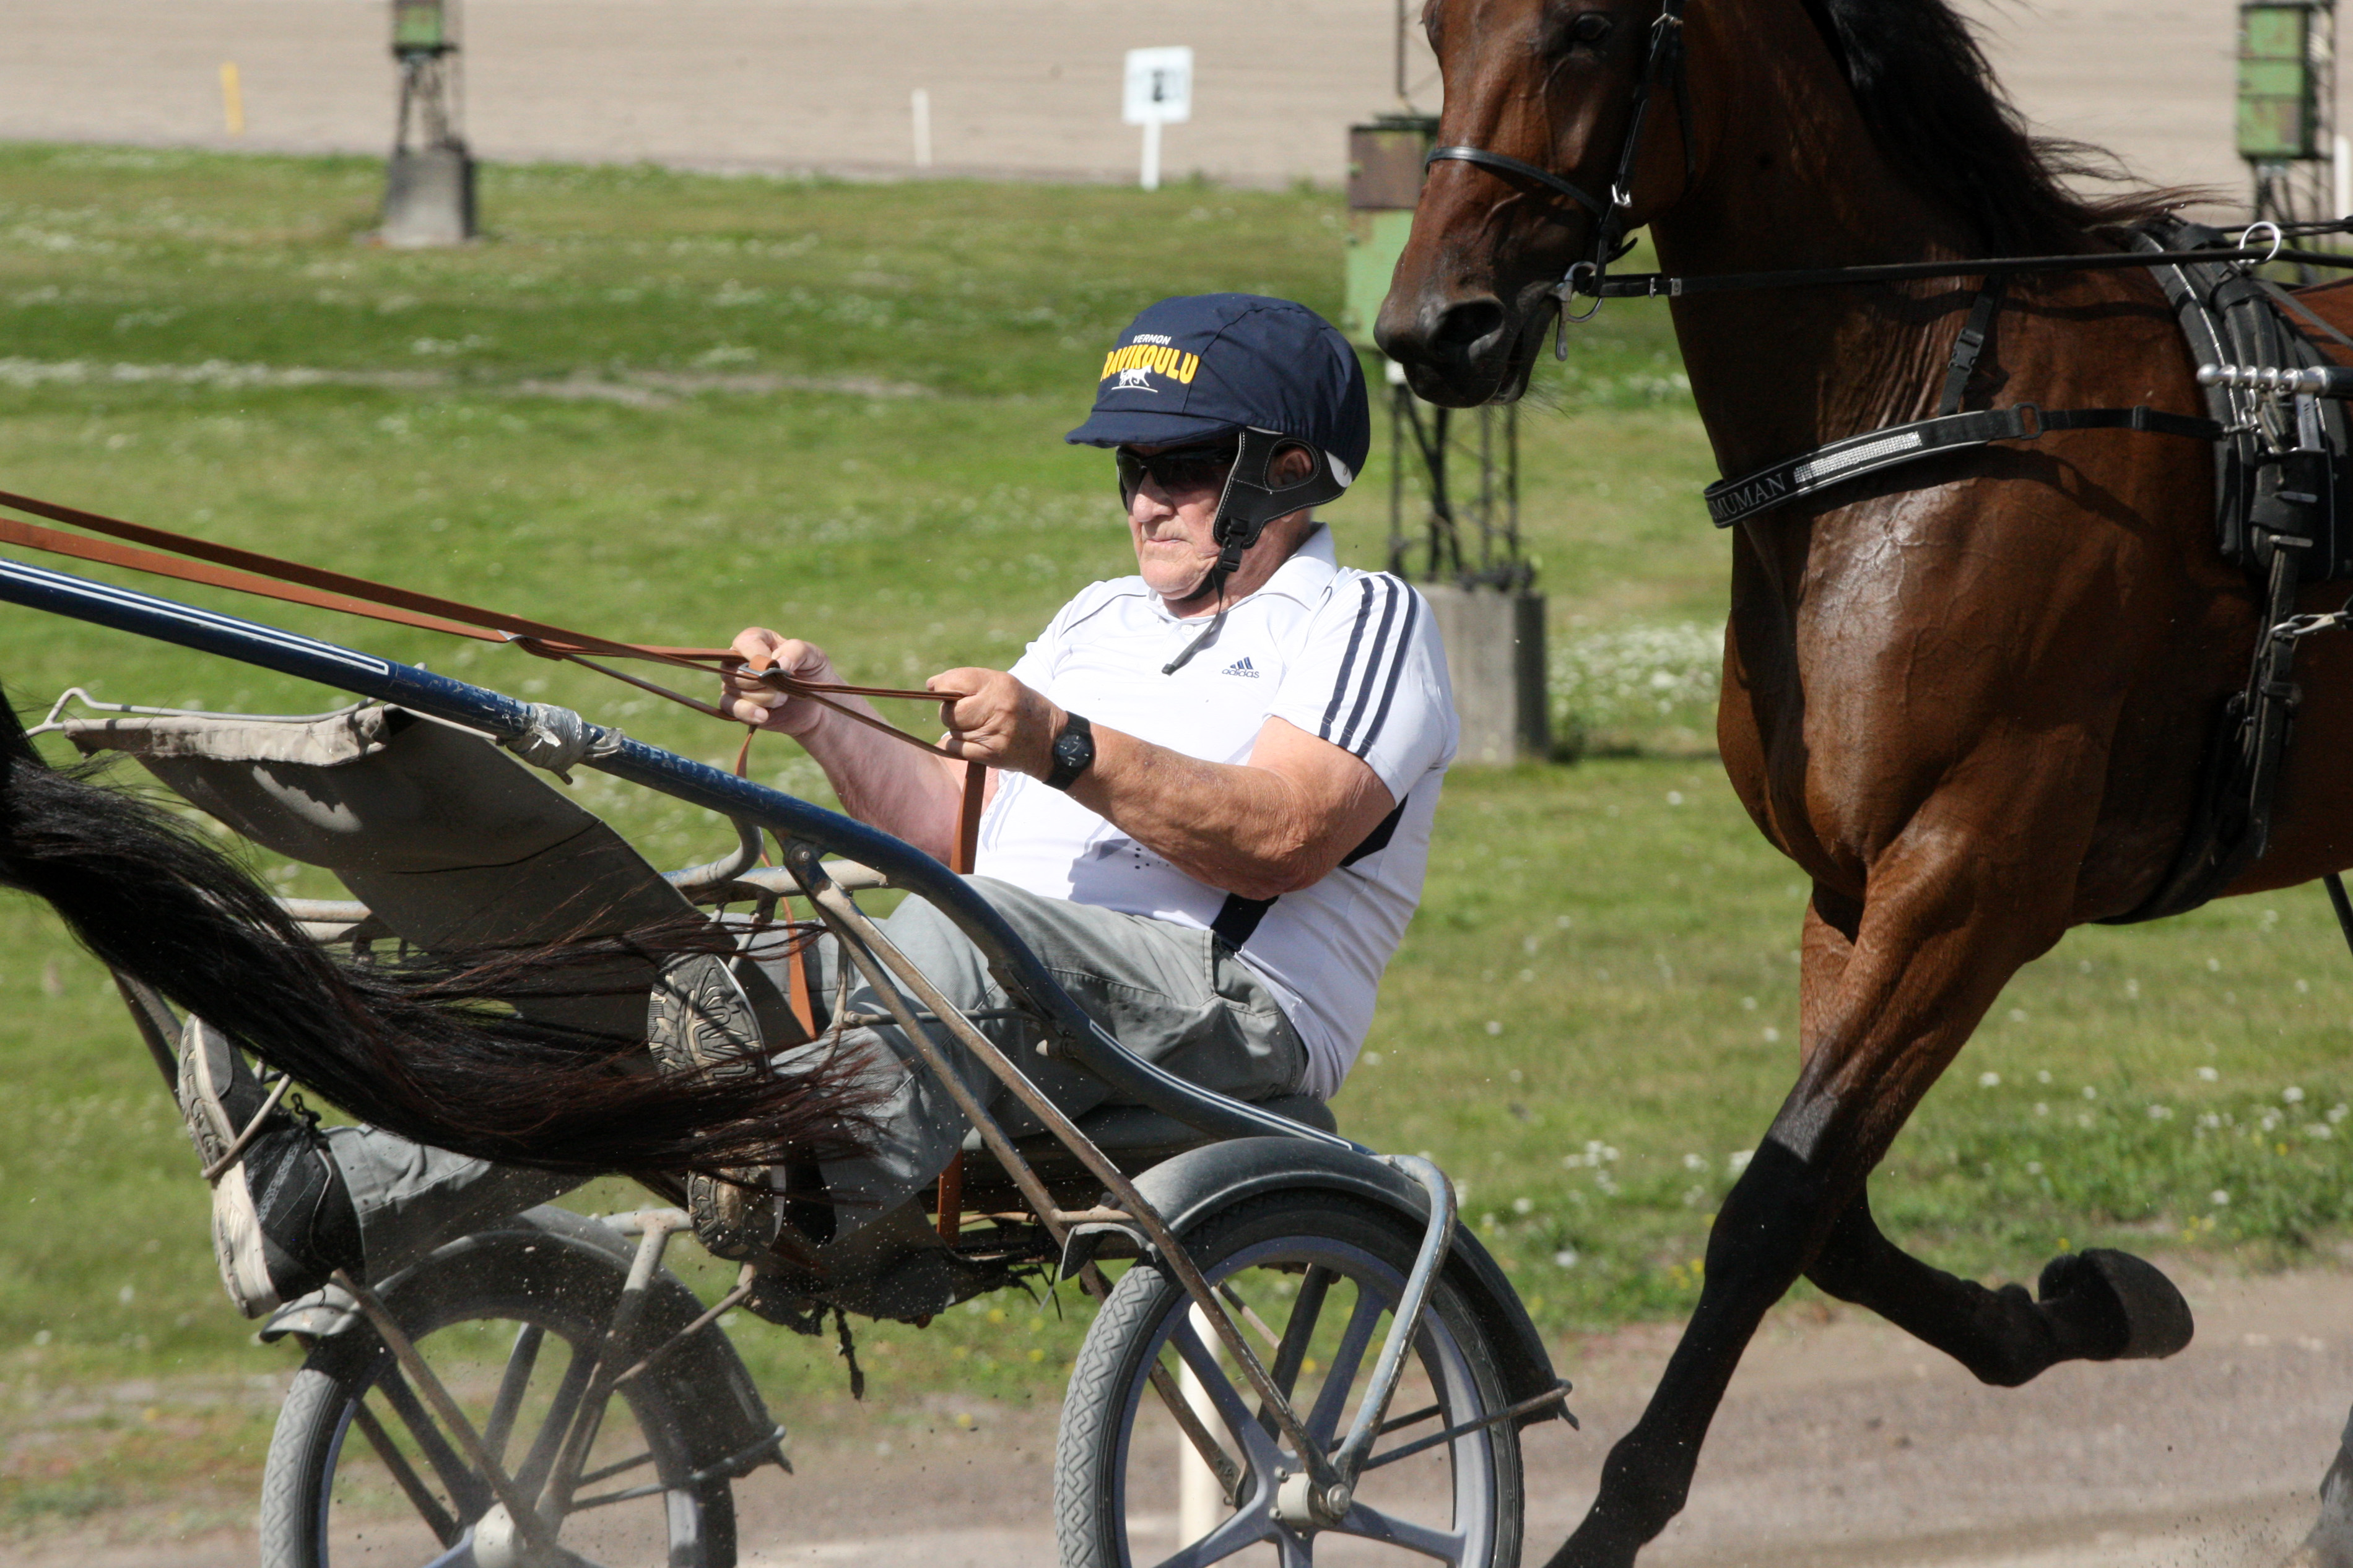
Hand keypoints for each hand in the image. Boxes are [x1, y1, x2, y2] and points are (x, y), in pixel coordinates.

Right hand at [723, 628, 835, 735]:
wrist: (817, 706)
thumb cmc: (813, 674)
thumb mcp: (814, 656)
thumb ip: (796, 651)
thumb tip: (776, 663)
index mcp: (759, 641)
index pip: (745, 641)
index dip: (756, 654)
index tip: (774, 665)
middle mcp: (742, 660)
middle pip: (735, 668)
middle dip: (762, 681)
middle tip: (783, 685)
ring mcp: (737, 683)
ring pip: (735, 689)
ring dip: (763, 697)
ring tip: (782, 698)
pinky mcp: (738, 705)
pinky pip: (730, 707)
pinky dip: (748, 712)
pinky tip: (764, 715)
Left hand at [927, 667, 1064, 777]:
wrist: (1054, 742)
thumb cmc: (1025, 709)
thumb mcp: (1006, 685)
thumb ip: (972, 683)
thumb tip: (933, 685)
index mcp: (1000, 684)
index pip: (955, 681)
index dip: (942, 685)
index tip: (938, 688)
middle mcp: (997, 707)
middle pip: (950, 711)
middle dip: (950, 712)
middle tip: (967, 714)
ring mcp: (993, 733)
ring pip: (952, 731)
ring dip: (959, 730)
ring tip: (983, 728)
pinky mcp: (990, 755)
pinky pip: (956, 748)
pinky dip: (960, 746)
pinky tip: (979, 742)